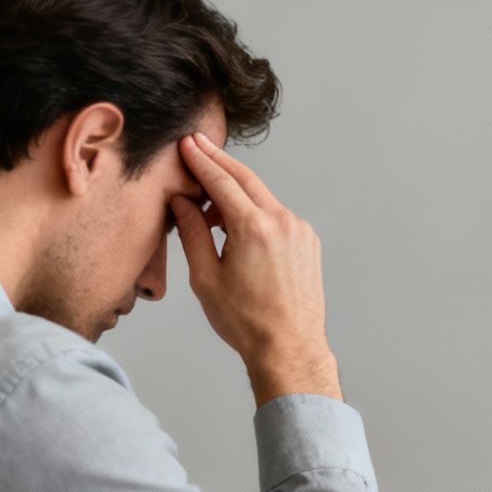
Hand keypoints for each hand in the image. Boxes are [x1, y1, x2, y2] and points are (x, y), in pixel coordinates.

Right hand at [172, 132, 341, 403]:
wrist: (290, 347)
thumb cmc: (247, 321)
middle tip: (198, 145)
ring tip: (207, 205)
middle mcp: (282, 222)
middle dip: (219, 160)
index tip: (187, 143)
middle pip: (246, 178)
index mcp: (254, 228)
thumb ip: (193, 233)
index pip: (222, 181)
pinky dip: (255, 211)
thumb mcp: (206, 277)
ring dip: (236, 192)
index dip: (201, 160)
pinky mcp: (308, 241)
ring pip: (262, 198)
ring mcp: (300, 231)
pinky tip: (235, 226)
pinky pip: (276, 215)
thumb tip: (182, 202)